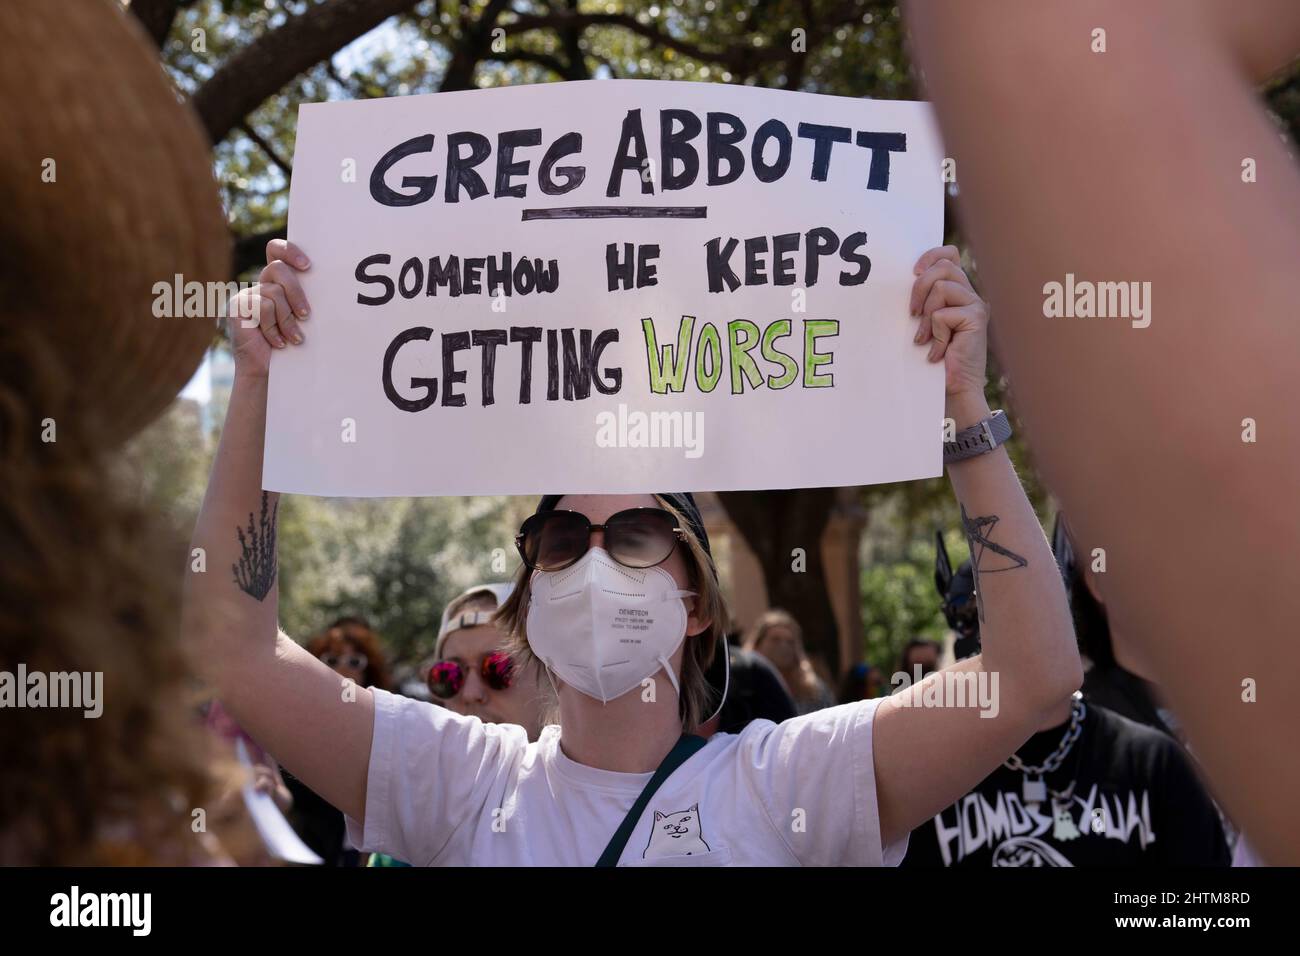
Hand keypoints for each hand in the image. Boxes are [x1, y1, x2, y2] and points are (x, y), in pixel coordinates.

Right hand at [225, 239, 312, 377]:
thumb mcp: (301, 317)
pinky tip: (278, 342)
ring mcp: (246, 295)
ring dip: (287, 319)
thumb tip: (330, 284)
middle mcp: (260, 284)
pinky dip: (274, 328)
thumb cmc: (291, 344)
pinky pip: (263, 308)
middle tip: (306, 315)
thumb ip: (304, 298)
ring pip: (274, 293)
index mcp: (276, 282)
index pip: (276, 250)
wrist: (268, 372)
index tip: (308, 266)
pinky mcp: (237, 308)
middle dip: (296, 292)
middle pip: (277, 268)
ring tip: (294, 338)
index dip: (290, 250)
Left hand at [909, 245, 988, 400]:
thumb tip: (905, 277)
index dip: (931, 256)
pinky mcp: (976, 318)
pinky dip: (934, 334)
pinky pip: (942, 314)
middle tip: (913, 314)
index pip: (949, 255)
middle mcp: (970, 294)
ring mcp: (976, 305)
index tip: (913, 272)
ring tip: (925, 338)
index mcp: (958, 291)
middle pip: (943, 267)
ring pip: (942, 287)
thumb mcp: (925, 321)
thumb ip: (923, 298)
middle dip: (919, 287)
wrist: (953, 387)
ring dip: (927, 315)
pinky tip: (938, 351)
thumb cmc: (935, 356)